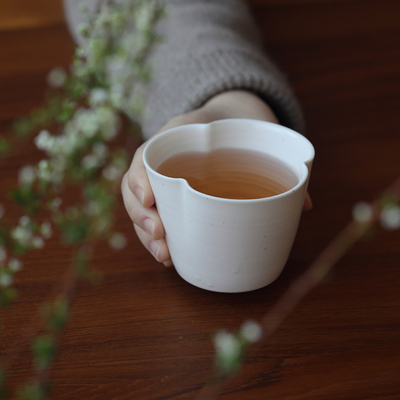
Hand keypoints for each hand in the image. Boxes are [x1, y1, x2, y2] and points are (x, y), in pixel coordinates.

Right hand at [121, 90, 311, 265]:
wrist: (230, 118)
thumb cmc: (238, 125)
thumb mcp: (253, 130)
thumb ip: (273, 160)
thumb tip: (304, 204)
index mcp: (174, 138)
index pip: (143, 157)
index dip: (139, 179)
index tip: (150, 199)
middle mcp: (163, 162)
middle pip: (136, 190)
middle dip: (142, 218)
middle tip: (160, 237)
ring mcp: (166, 182)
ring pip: (142, 210)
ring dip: (147, 236)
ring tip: (164, 255)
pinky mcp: (174, 198)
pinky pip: (158, 218)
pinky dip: (159, 239)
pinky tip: (169, 256)